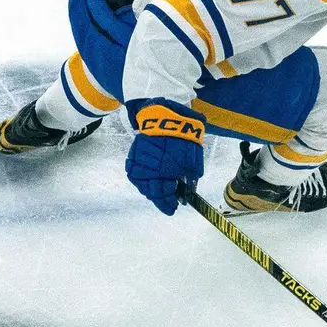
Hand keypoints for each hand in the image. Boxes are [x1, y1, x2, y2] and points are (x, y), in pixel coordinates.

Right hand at [124, 98, 205, 215]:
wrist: (166, 117)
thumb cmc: (183, 139)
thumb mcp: (194, 161)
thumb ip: (190, 179)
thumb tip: (187, 194)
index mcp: (166, 171)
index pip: (164, 195)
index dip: (168, 204)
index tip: (173, 209)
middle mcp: (150, 169)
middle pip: (151, 192)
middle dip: (161, 199)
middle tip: (168, 203)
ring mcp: (139, 163)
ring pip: (142, 185)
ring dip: (151, 190)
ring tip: (160, 191)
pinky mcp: (133, 156)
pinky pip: (135, 174)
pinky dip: (142, 179)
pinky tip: (150, 180)